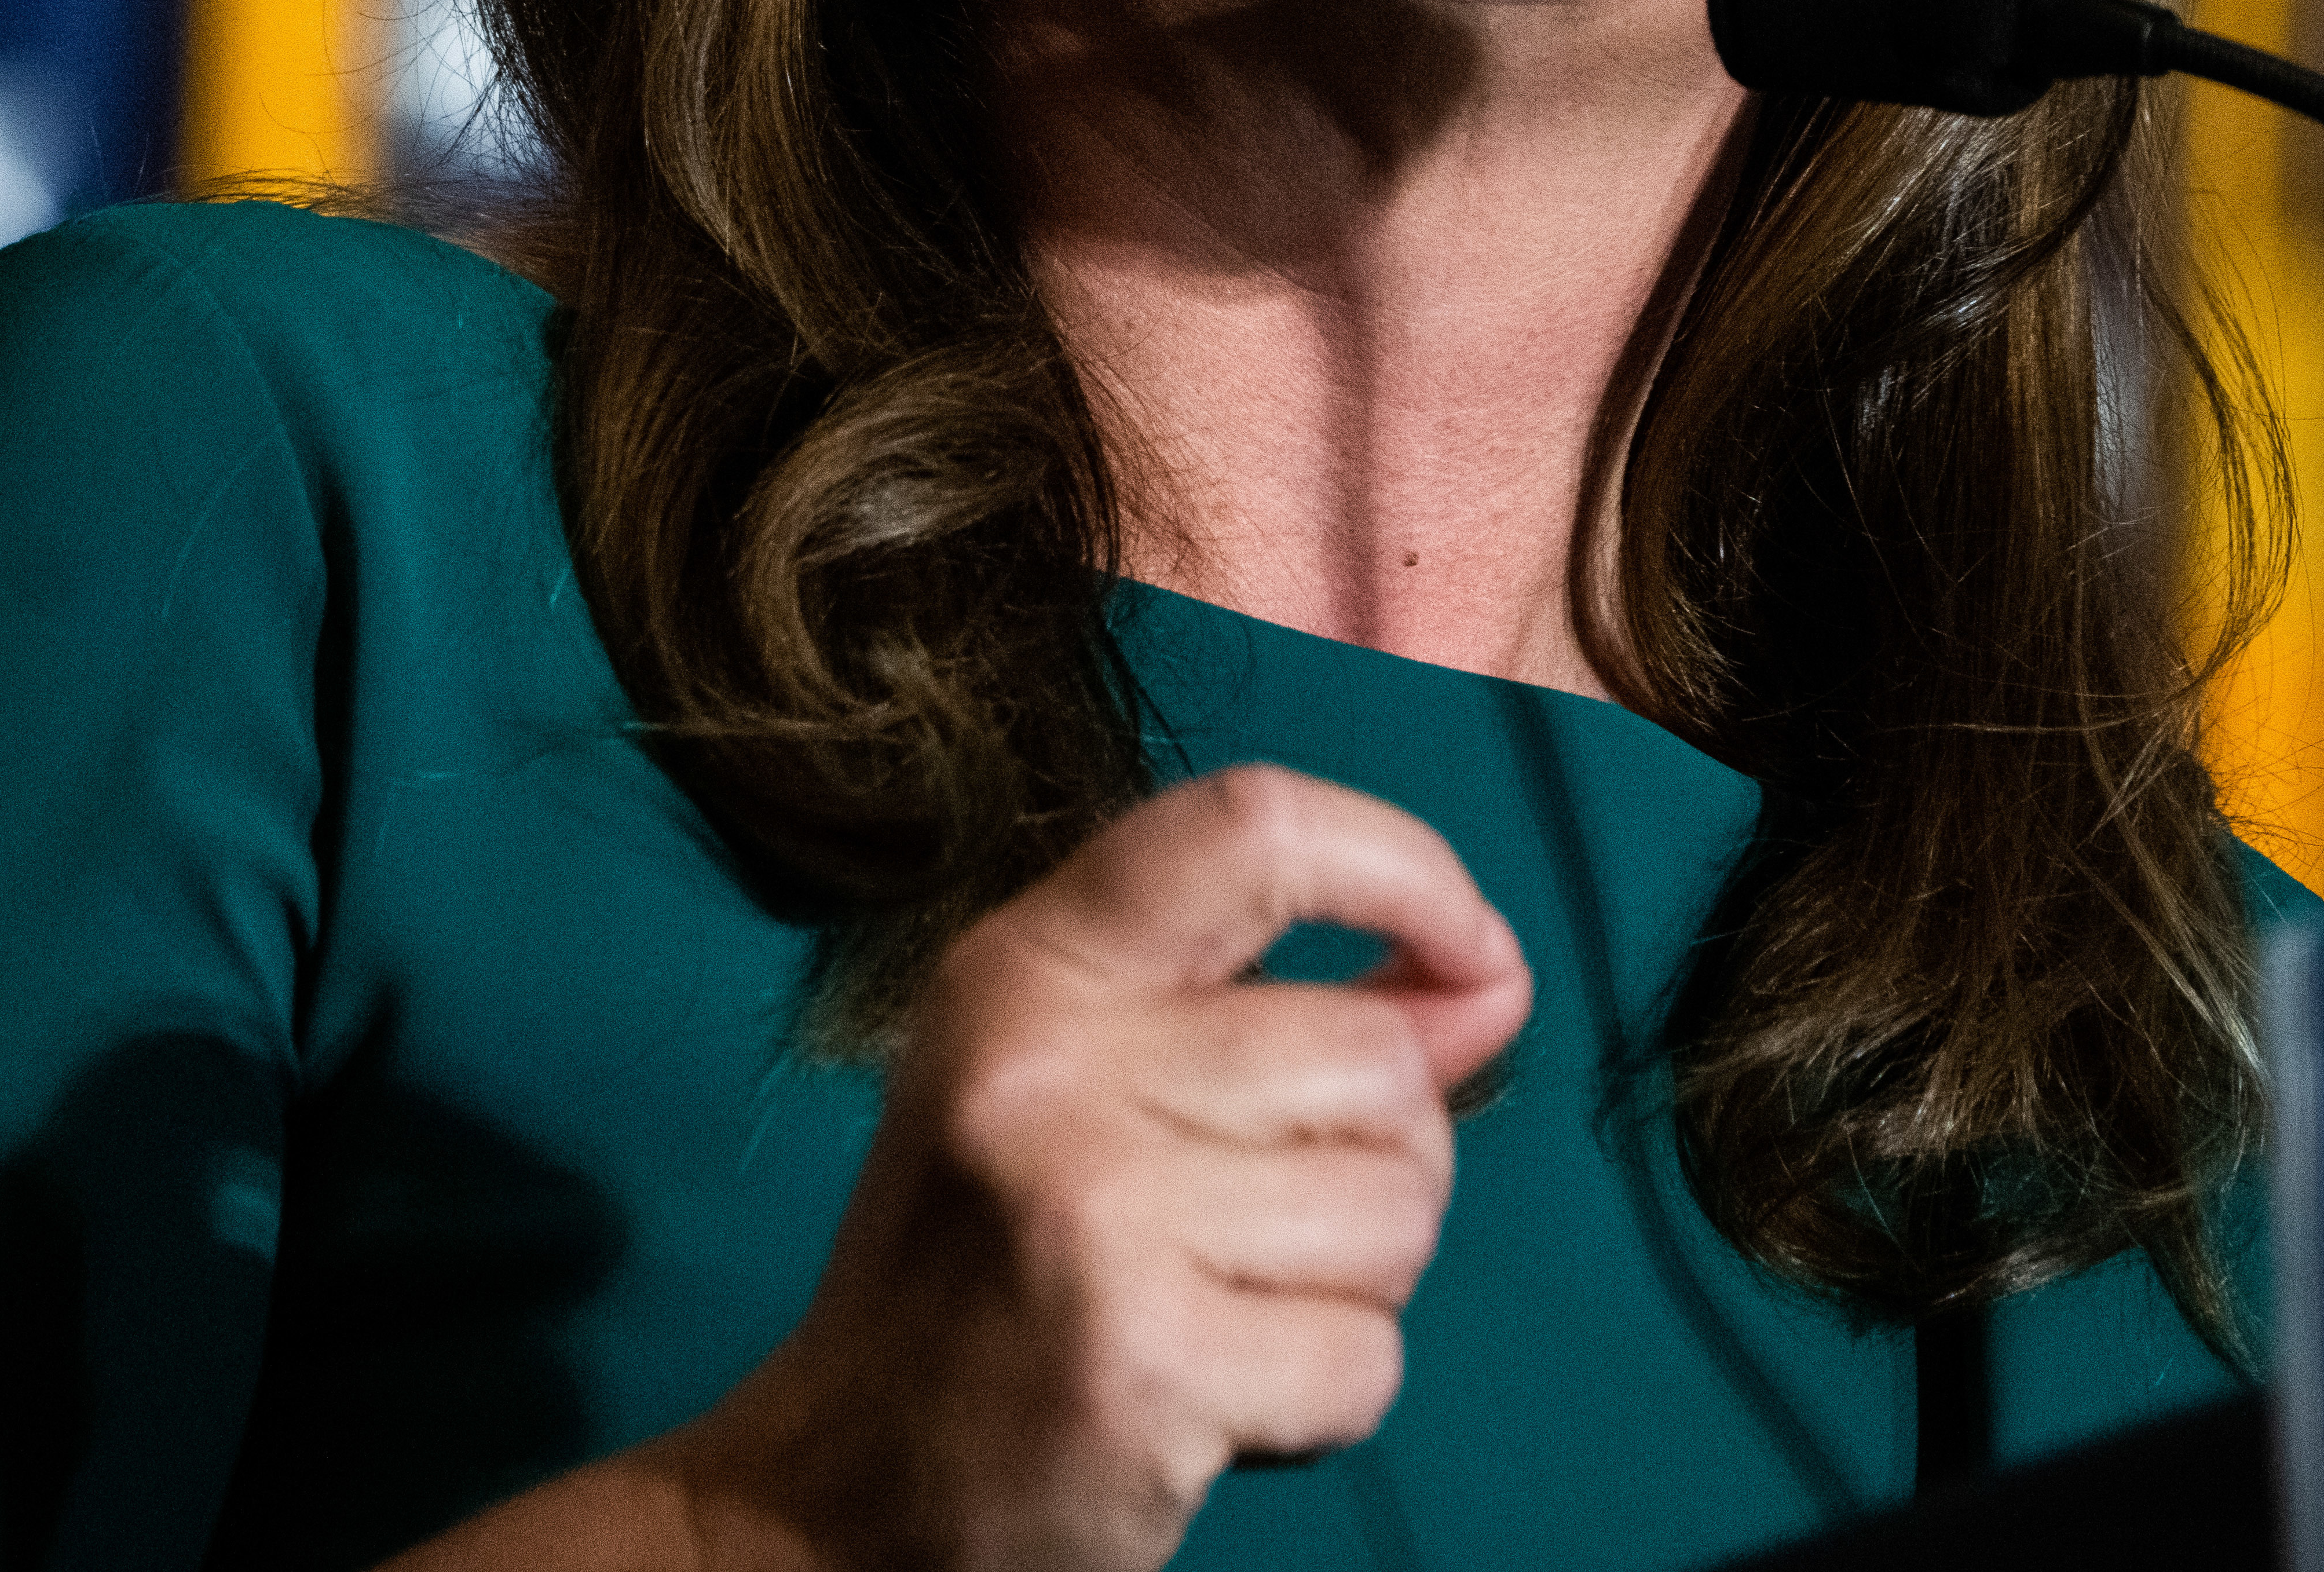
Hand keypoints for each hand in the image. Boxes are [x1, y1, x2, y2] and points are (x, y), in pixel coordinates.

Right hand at [654, 762, 1532, 1569]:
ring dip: (1354, 1290)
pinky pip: (1367, 1359)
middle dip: (1384, 1164)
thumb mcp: (1099, 1096)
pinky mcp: (1139, 1363)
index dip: (1406, 868)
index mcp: (1028, 970)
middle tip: (1262, 1236)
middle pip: (1376, 1062)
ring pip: (1395, 1210)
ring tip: (1224, 1313)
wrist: (835, 1494)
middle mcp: (1045, 1065)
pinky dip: (1325, 1401)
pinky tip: (1217, 1402)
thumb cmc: (987, 1278)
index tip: (1473, 950)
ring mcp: (1088, 1211)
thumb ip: (1296, 1022)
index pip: (1254, 830)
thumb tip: (1489, 981)